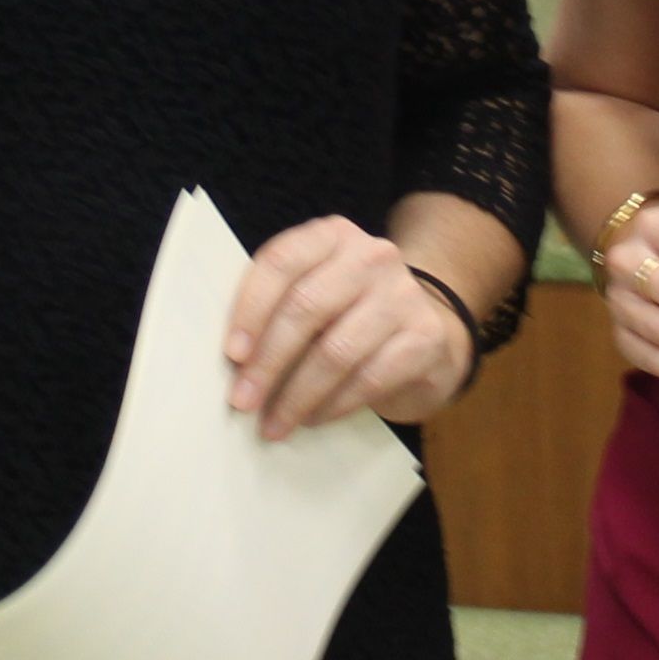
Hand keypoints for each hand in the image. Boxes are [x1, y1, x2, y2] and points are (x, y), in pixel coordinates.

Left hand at [224, 216, 475, 437]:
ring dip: (297, 395)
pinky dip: (333, 405)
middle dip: (268, 362)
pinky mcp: (425, 337)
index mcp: (332, 236)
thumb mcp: (317, 295)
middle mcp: (371, 256)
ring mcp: (403, 295)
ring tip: (274, 423)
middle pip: (306, 307)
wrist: (426, 336)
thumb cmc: (350, 316)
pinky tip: (313, 419)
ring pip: (336, 350)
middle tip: (243, 402)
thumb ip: (279, 308)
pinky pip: (369, 378)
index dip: (251, 308)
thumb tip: (234, 362)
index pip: (283, 260)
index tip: (232, 354)